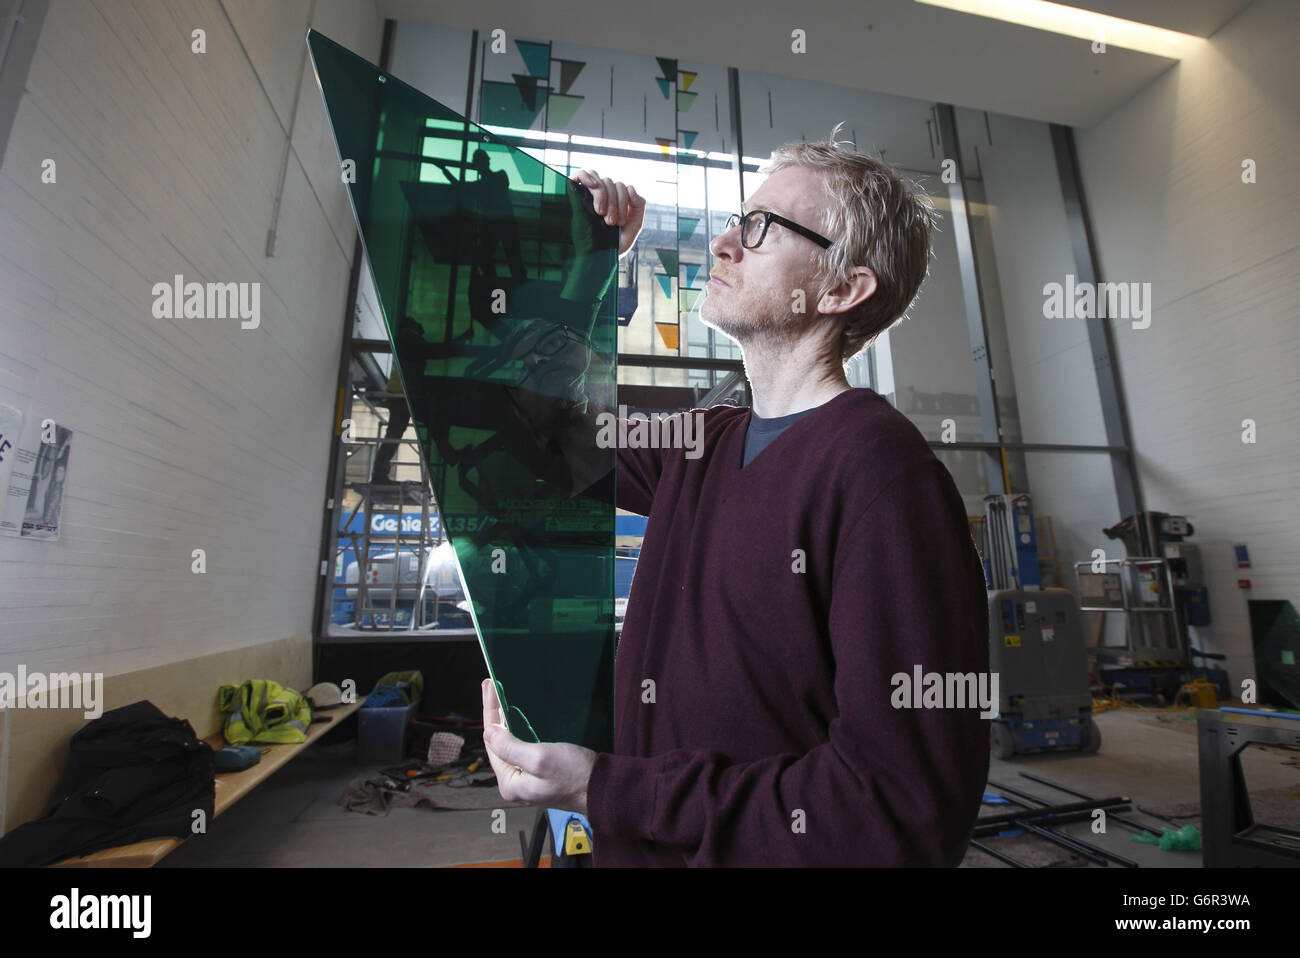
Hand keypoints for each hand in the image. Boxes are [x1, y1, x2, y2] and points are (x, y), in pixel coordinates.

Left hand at [481, 678, 595, 814]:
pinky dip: (519, 730)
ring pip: (510, 743)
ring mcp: (529, 778)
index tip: (489, 689)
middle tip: (491, 686)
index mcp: (511, 783)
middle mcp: (517, 783)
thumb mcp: (540, 758)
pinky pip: (523, 747)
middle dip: (495, 714)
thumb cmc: (577, 776)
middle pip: (499, 742)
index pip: (492, 742)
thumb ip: (510, 748)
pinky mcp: (541, 772)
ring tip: (500, 697)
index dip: (490, 712)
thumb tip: (490, 734)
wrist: (603, 787)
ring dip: (505, 720)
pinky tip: (518, 718)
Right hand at [573, 170, 645, 257]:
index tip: (619, 223)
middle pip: (611, 183)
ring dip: (603, 195)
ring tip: (599, 213)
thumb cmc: (613, 245)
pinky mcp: (574, 194)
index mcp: (614, 200)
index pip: (621, 187)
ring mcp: (587, 194)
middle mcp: (601, 195)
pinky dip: (587, 176)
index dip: (623, 202)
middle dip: (614, 203)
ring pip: (600, 180)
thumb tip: (630, 187)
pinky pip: (581, 174)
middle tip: (609, 222)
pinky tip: (592, 185)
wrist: (594, 260)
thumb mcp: (633, 226)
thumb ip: (639, 207)